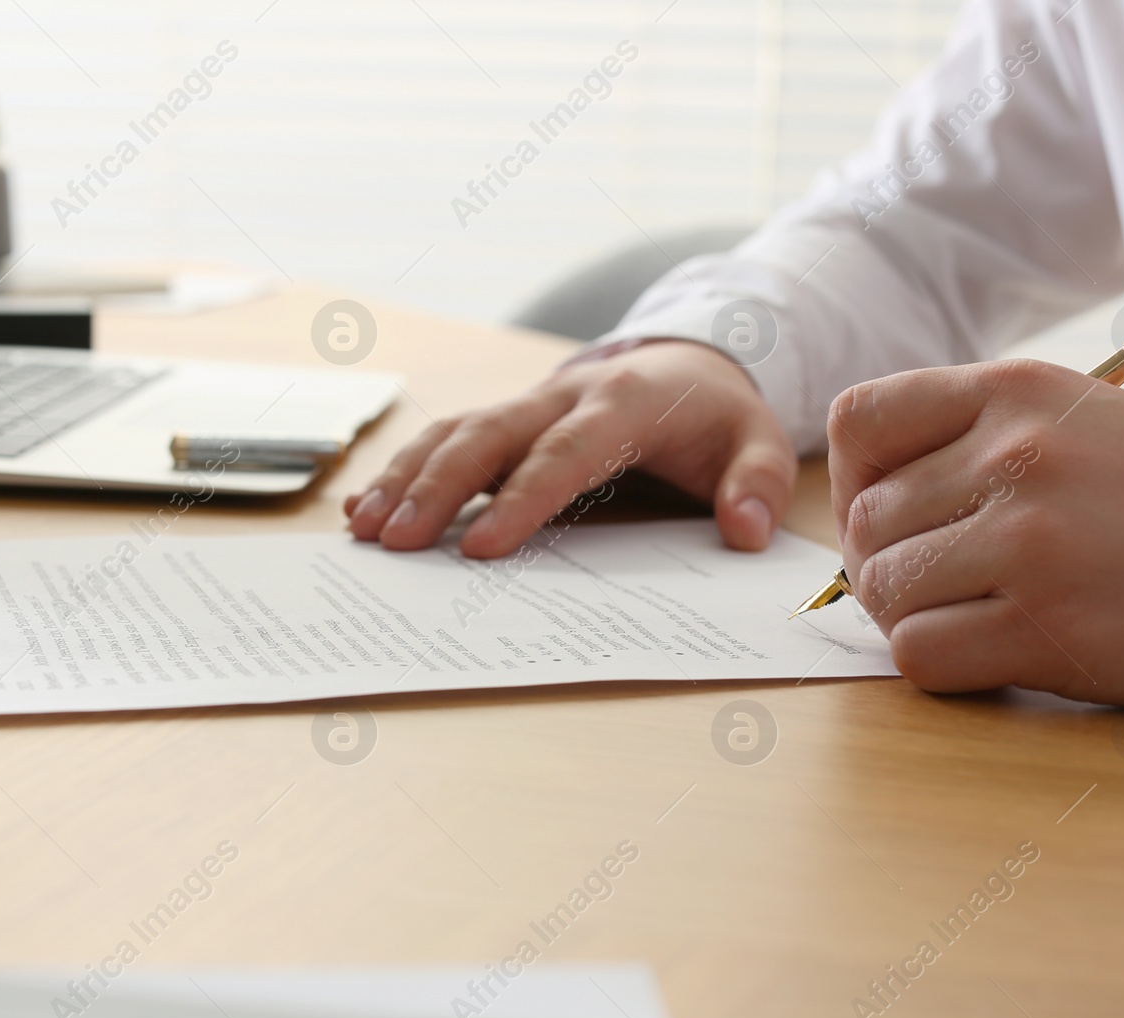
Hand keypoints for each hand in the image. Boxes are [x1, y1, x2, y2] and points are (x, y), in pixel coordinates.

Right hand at [345, 341, 797, 557]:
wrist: (688, 363)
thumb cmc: (716, 417)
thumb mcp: (758, 442)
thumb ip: (756, 483)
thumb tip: (745, 531)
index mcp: (623, 402)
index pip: (565, 453)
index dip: (522, 499)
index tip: (483, 548)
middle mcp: (561, 395)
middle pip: (487, 437)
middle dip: (437, 488)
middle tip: (396, 542)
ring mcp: (525, 404)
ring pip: (453, 432)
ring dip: (405, 478)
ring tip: (365, 531)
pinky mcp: (504, 419)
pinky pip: (444, 438)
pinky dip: (402, 471)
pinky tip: (365, 508)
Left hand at [828, 358, 1123, 711]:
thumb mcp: (1083, 422)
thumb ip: (977, 439)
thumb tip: (862, 503)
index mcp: (1016, 390)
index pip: (858, 421)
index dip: (853, 481)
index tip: (898, 516)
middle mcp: (1014, 456)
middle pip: (864, 522)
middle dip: (884, 563)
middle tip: (941, 586)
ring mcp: (1030, 542)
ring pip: (881, 589)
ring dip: (909, 617)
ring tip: (970, 618)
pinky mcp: (1049, 629)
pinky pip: (917, 654)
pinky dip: (936, 664)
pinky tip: (990, 654)